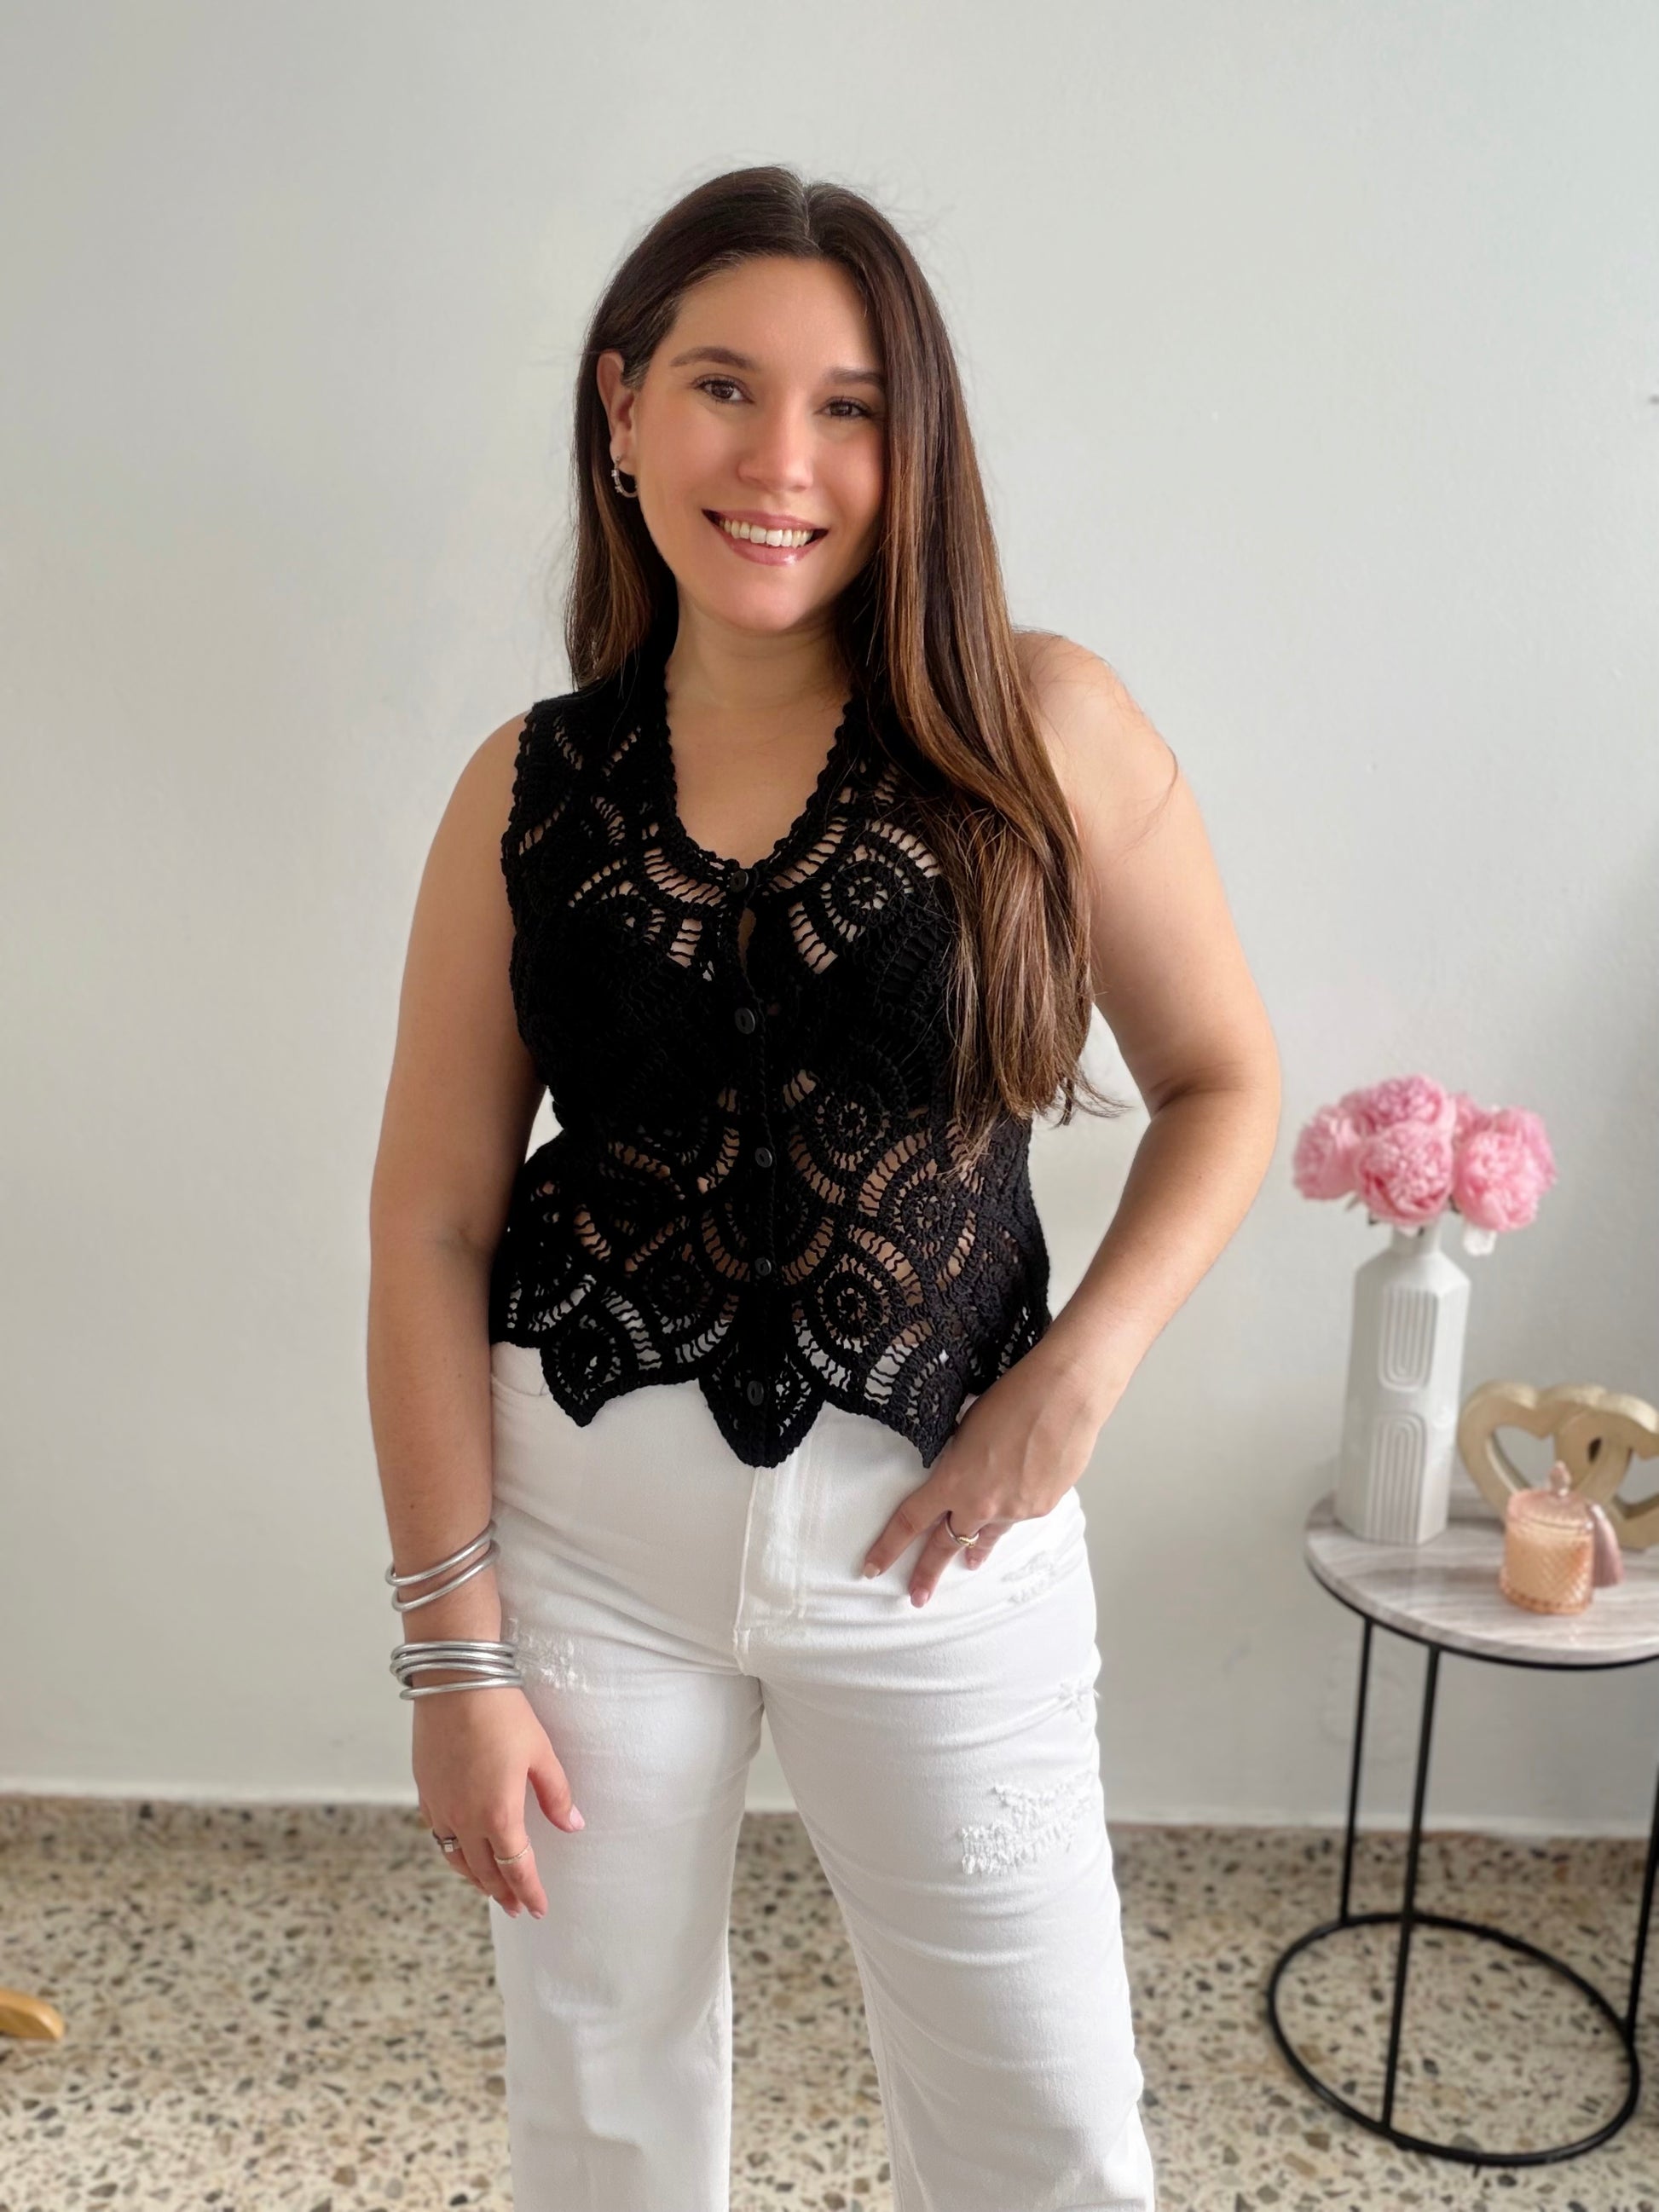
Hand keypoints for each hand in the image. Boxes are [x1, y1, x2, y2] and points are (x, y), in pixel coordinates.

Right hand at [413, 1684, 583, 1917]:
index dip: (529, 1891)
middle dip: (503, 1893)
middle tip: (516, 1907)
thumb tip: (573, 1824)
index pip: (517, 1868)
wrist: (454, 1682)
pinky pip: (438, 1835)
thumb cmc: (502, 1713)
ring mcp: (440, 1807)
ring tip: (490, 1888)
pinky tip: (460, 1849)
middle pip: (485, 1871)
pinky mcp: (425, 1791)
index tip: (538, 1908)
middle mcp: (464, 1819)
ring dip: (476, 1878)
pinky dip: (452, 1852)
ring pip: (456, 1859)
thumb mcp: (541, 1753)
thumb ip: (556, 1794)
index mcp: (498, 1814)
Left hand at [859, 1348, 1114, 1606]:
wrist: (1065, 1396)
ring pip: (986, 1535)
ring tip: (969, 1565)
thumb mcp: (967, 1427)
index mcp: (953, 1480)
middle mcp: (981, 1503)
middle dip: (927, 1573)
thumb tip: (959, 1473)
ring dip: (975, 1550)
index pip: (910, 1521)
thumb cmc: (1014, 1398)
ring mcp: (1014, 1509)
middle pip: (945, 1545)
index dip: (888, 1548)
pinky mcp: (1042, 1506)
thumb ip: (958, 1460)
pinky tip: (1015, 1506)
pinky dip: (1011, 1514)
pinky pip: (1018, 1518)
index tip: (871, 1567)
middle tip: (917, 1597)